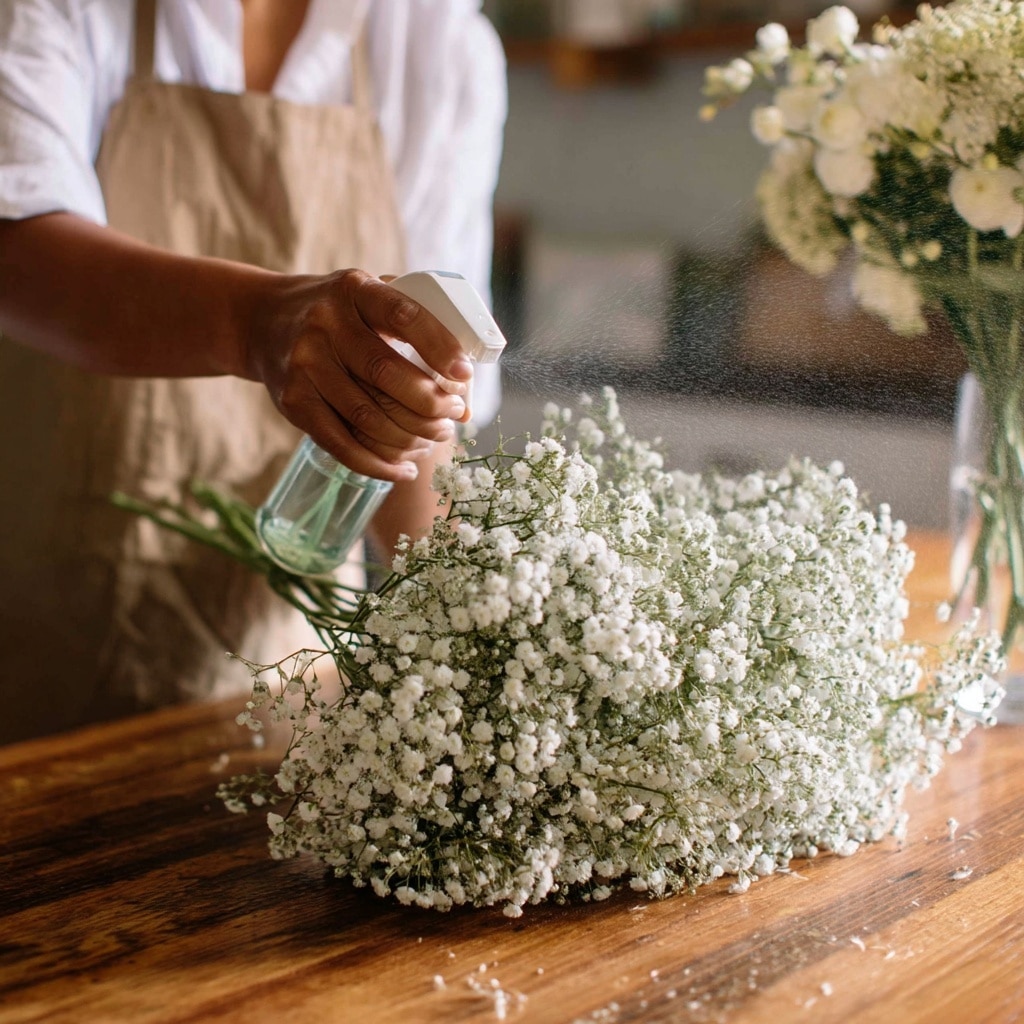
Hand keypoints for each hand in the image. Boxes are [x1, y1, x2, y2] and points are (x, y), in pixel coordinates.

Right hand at [245, 269, 472, 481]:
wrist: (262, 321)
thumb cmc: (340, 315)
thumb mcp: (371, 299)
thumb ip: (418, 333)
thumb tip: (468, 401)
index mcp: (354, 289)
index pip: (403, 315)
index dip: (439, 346)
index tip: (465, 374)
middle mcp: (324, 324)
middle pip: (386, 373)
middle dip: (430, 402)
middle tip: (453, 413)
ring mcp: (305, 364)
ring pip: (367, 416)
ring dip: (410, 437)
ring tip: (435, 438)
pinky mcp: (293, 402)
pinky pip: (341, 444)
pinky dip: (378, 464)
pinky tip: (404, 470)